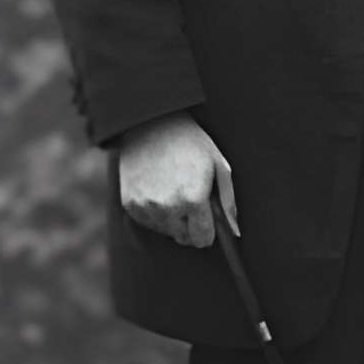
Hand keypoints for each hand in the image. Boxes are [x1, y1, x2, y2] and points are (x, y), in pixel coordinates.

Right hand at [117, 113, 237, 245]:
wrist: (152, 123)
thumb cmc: (190, 143)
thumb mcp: (218, 166)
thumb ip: (228, 201)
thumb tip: (234, 231)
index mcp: (192, 200)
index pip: (202, 239)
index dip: (208, 231)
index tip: (207, 221)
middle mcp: (168, 208)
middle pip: (184, 238)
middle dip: (190, 225)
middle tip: (190, 201)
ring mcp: (146, 207)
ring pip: (165, 231)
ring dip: (172, 219)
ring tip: (172, 190)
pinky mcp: (130, 204)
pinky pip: (147, 222)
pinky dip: (154, 212)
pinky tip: (158, 189)